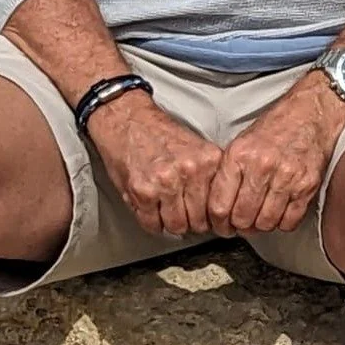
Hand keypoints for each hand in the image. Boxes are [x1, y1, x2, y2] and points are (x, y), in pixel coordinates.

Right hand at [88, 90, 223, 237]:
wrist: (126, 118)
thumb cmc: (158, 133)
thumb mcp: (196, 147)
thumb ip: (208, 175)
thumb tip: (217, 210)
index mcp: (207, 160)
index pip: (218, 206)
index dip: (210, 215)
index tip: (205, 216)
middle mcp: (189, 171)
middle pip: (198, 221)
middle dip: (190, 221)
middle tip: (182, 213)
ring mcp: (166, 183)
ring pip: (176, 226)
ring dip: (170, 222)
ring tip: (165, 209)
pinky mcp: (143, 192)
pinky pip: (152, 225)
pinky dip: (151, 222)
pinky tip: (150, 208)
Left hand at [207, 79, 344, 235]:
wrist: (310, 113)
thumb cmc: (275, 128)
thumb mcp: (241, 142)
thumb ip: (227, 173)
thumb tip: (215, 208)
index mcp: (239, 155)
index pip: (219, 205)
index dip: (218, 222)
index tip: (221, 224)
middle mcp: (262, 166)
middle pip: (242, 219)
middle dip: (240, 226)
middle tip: (241, 223)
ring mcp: (286, 176)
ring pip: (265, 223)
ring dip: (262, 225)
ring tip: (261, 215)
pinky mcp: (307, 185)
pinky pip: (290, 221)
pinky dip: (283, 222)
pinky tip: (280, 211)